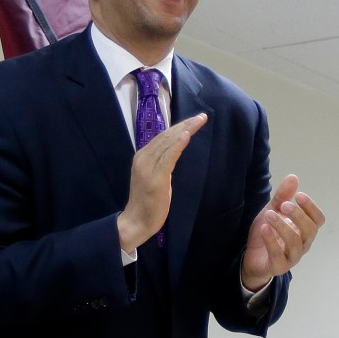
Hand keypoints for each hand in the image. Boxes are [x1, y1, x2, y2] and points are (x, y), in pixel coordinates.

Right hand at [118, 113, 207, 252]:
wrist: (136, 221)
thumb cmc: (148, 202)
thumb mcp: (154, 177)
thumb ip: (161, 164)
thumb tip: (174, 152)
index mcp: (142, 157)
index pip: (162, 137)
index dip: (178, 127)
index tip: (194, 120)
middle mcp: (143, 158)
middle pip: (166, 136)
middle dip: (185, 124)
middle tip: (202, 116)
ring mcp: (148, 167)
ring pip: (168, 143)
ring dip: (185, 129)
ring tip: (198, 120)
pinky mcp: (156, 177)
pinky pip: (169, 156)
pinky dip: (178, 144)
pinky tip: (187, 135)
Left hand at [241, 174, 325, 290]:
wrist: (251, 257)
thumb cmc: (267, 233)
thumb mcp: (272, 211)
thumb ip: (282, 196)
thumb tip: (293, 177)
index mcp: (304, 230)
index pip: (317, 220)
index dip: (311, 208)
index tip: (299, 195)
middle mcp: (302, 244)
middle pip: (309, 231)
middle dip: (298, 216)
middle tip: (284, 204)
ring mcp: (291, 256)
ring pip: (294, 243)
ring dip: (282, 226)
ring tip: (269, 214)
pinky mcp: (277, 266)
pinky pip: (278, 255)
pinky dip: (271, 241)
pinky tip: (264, 228)